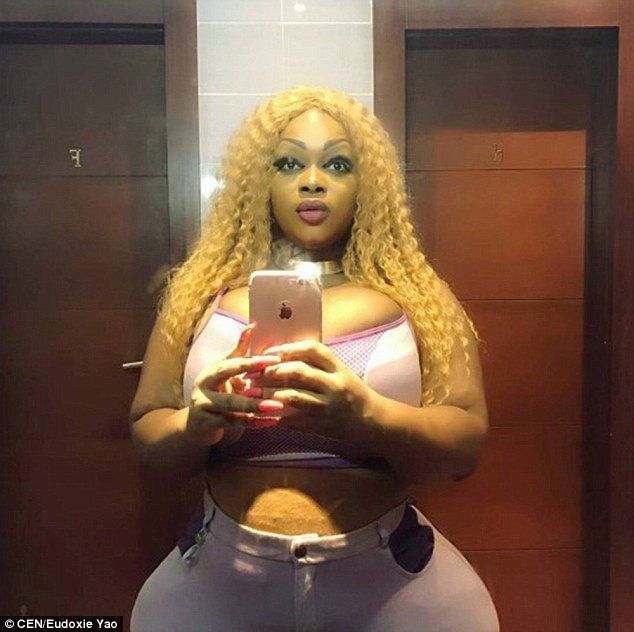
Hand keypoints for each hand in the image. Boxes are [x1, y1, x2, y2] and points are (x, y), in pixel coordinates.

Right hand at [185, 324, 282, 445]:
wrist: (195, 422)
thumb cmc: (216, 390)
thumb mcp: (225, 369)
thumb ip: (239, 350)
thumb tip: (252, 325)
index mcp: (211, 371)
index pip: (233, 365)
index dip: (254, 363)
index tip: (276, 361)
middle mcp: (204, 387)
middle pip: (230, 389)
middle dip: (254, 391)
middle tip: (278, 391)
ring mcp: (203, 406)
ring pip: (232, 409)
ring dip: (256, 408)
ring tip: (278, 407)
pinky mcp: (206, 424)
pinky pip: (233, 424)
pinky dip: (254, 423)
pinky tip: (272, 421)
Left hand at [240, 339, 377, 442]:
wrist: (373, 422)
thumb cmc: (352, 394)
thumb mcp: (341, 373)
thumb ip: (317, 365)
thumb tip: (281, 356)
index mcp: (339, 369)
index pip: (313, 350)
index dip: (289, 348)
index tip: (270, 351)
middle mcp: (335, 386)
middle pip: (299, 372)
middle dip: (272, 371)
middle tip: (253, 372)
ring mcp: (328, 407)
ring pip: (293, 396)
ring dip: (269, 393)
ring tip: (252, 391)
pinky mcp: (322, 426)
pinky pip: (294, 420)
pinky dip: (276, 416)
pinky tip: (264, 413)